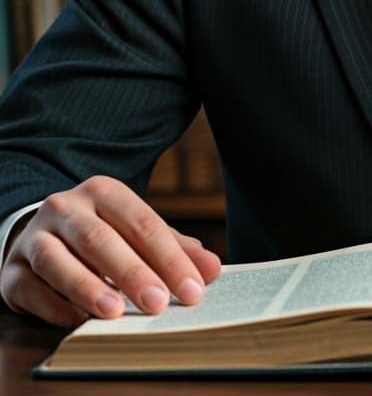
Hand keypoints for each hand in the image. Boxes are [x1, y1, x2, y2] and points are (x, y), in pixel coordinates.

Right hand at [0, 176, 220, 327]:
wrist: (37, 234)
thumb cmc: (100, 235)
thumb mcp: (136, 233)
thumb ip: (174, 249)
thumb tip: (211, 270)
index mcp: (104, 192)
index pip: (143, 223)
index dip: (170, 258)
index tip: (193, 289)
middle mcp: (67, 208)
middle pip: (102, 239)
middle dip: (133, 272)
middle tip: (159, 303)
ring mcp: (35, 238)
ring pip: (59, 260)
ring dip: (88, 287)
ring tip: (114, 312)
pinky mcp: (11, 270)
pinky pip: (30, 287)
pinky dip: (54, 305)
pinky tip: (78, 321)